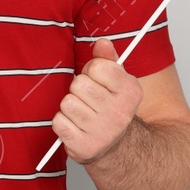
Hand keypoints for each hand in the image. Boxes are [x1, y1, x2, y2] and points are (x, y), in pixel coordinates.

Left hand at [53, 38, 143, 163]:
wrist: (115, 146)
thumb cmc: (111, 106)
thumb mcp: (116, 80)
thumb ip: (108, 59)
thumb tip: (102, 42)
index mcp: (130, 92)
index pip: (97, 67)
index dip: (91, 70)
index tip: (96, 80)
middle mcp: (119, 113)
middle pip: (79, 84)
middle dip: (78, 89)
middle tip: (88, 99)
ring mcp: (102, 132)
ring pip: (67, 103)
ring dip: (70, 106)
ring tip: (82, 113)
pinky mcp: (84, 147)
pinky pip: (59, 122)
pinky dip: (62, 122)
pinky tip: (75, 125)